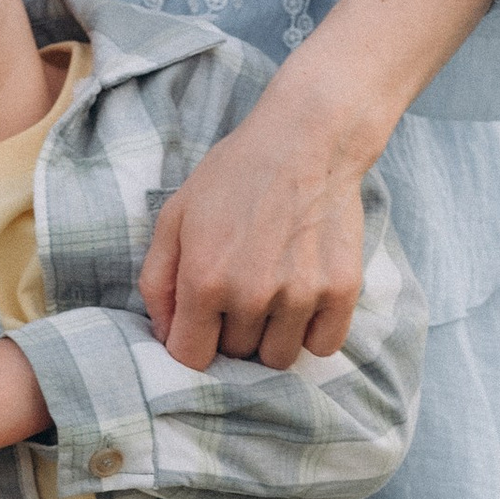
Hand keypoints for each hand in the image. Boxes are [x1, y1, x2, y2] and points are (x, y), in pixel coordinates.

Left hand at [138, 87, 368, 368]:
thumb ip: (157, 281)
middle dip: (230, 330)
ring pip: (278, 357)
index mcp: (204, 280)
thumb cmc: (234, 175)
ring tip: (272, 294)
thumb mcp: (174, 217)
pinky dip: (311, 332)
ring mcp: (300, 296)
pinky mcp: (342, 291)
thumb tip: (164, 335)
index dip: (191, 343)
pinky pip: (322, 346)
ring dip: (270, 335)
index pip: (190, 358)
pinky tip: (303, 299)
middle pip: (235, 355)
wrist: (306, 139)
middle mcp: (252, 295)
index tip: (200, 324)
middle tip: (240, 290)